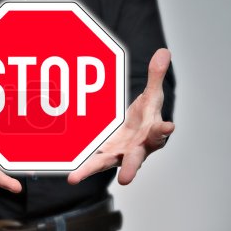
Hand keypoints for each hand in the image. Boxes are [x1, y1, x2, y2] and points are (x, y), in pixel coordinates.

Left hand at [68, 48, 174, 185]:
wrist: (135, 132)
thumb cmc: (145, 117)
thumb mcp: (151, 96)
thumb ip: (155, 77)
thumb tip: (164, 51)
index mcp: (151, 135)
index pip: (159, 132)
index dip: (163, 129)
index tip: (168, 126)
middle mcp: (134, 150)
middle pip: (133, 160)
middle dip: (130, 169)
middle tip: (126, 179)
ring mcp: (115, 154)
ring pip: (102, 164)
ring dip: (88, 169)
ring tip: (74, 178)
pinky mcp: (98, 155)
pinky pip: (86, 159)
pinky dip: (76, 163)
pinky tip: (63, 169)